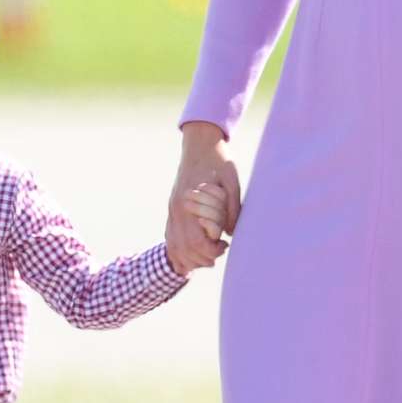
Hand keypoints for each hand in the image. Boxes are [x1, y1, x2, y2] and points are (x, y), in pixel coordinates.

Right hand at [168, 123, 239, 272]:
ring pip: (174, 246)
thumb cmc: (219, 162)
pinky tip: (190, 254)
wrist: (200, 144)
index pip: (197, 242)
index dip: (212, 251)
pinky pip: (170, 237)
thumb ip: (232, 209)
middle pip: (184, 249)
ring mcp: (172, 210)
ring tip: (207, 255)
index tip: (225, 244)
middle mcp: (177, 209)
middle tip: (219, 250)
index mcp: (190, 203)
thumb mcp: (232, 183)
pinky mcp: (172, 209)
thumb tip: (230, 233)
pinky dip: (178, 251)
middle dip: (202, 258)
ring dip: (190, 258)